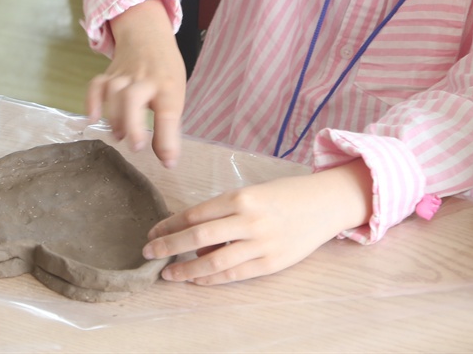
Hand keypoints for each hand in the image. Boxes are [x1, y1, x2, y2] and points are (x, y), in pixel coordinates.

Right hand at [85, 1, 186, 166]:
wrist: (148, 35)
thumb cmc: (166, 72)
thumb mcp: (176, 93)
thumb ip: (169, 123)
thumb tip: (166, 160)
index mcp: (168, 86)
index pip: (168, 113)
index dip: (167, 140)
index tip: (168, 162)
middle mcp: (145, 79)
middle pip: (133, 98)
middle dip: (132, 124)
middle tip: (135, 146)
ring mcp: (124, 75)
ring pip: (113, 92)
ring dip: (114, 117)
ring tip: (119, 135)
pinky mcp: (109, 74)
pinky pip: (96, 85)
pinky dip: (91, 101)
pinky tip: (91, 117)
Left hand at [144, 164, 372, 284]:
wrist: (324, 203)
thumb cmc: (284, 195)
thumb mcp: (252, 193)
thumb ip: (224, 212)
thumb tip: (192, 235)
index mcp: (241, 197)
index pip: (196, 213)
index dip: (170, 224)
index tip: (152, 231)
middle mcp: (249, 219)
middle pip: (199, 236)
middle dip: (169, 246)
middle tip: (148, 253)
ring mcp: (262, 243)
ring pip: (215, 260)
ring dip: (186, 268)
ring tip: (168, 273)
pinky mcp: (272, 263)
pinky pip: (235, 274)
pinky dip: (212, 278)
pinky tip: (196, 278)